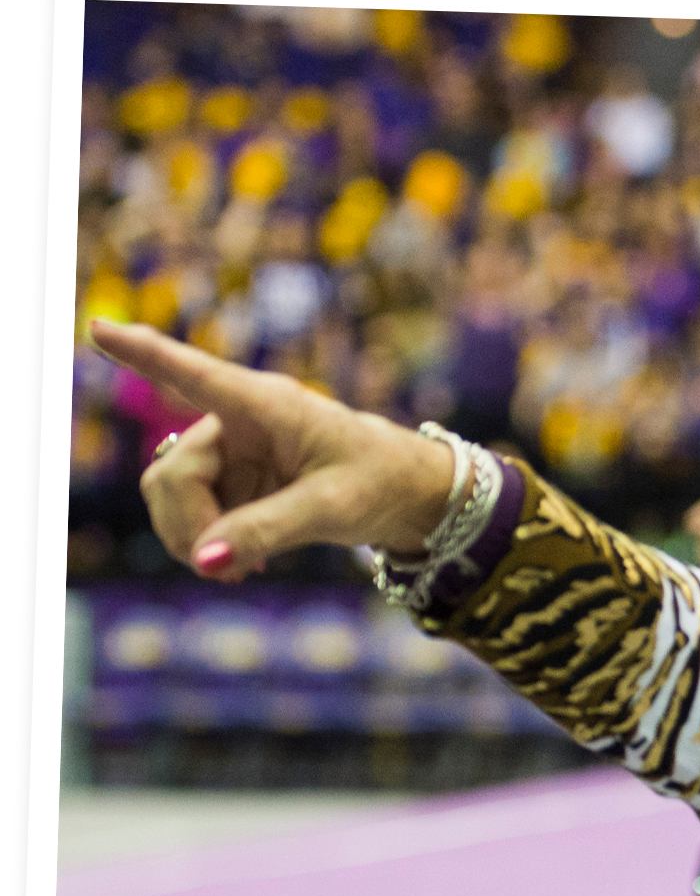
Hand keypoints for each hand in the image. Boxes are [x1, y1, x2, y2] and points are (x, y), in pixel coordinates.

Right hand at [92, 320, 456, 581]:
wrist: (407, 494)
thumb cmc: (381, 482)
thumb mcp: (333, 508)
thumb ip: (269, 531)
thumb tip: (203, 561)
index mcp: (267, 404)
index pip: (195, 375)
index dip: (141, 353)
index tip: (96, 326)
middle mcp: (238, 422)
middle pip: (172, 475)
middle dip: (189, 525)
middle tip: (225, 568)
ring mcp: (230, 453)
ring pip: (171, 497)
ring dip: (192, 539)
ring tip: (240, 569)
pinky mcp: (232, 481)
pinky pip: (192, 516)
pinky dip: (207, 545)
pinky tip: (242, 564)